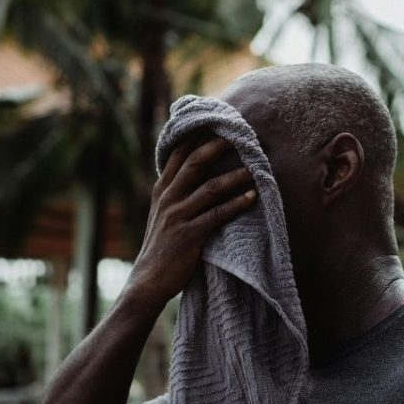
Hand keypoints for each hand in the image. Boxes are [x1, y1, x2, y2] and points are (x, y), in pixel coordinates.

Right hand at [127, 136, 256, 306]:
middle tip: (239, 136)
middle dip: (217, 147)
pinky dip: (237, 204)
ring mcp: (178, 215)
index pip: (178, 154)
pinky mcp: (189, 234)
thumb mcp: (161, 215)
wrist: (148, 281)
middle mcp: (168, 198)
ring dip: (235, 176)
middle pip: (194, 163)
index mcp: (161, 190)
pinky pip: (218, 214)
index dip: (197, 136)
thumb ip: (175, 194)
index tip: (216, 122)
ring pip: (210, 187)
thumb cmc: (161, 247)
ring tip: (255, 169)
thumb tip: (193, 176)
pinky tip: (253, 197)